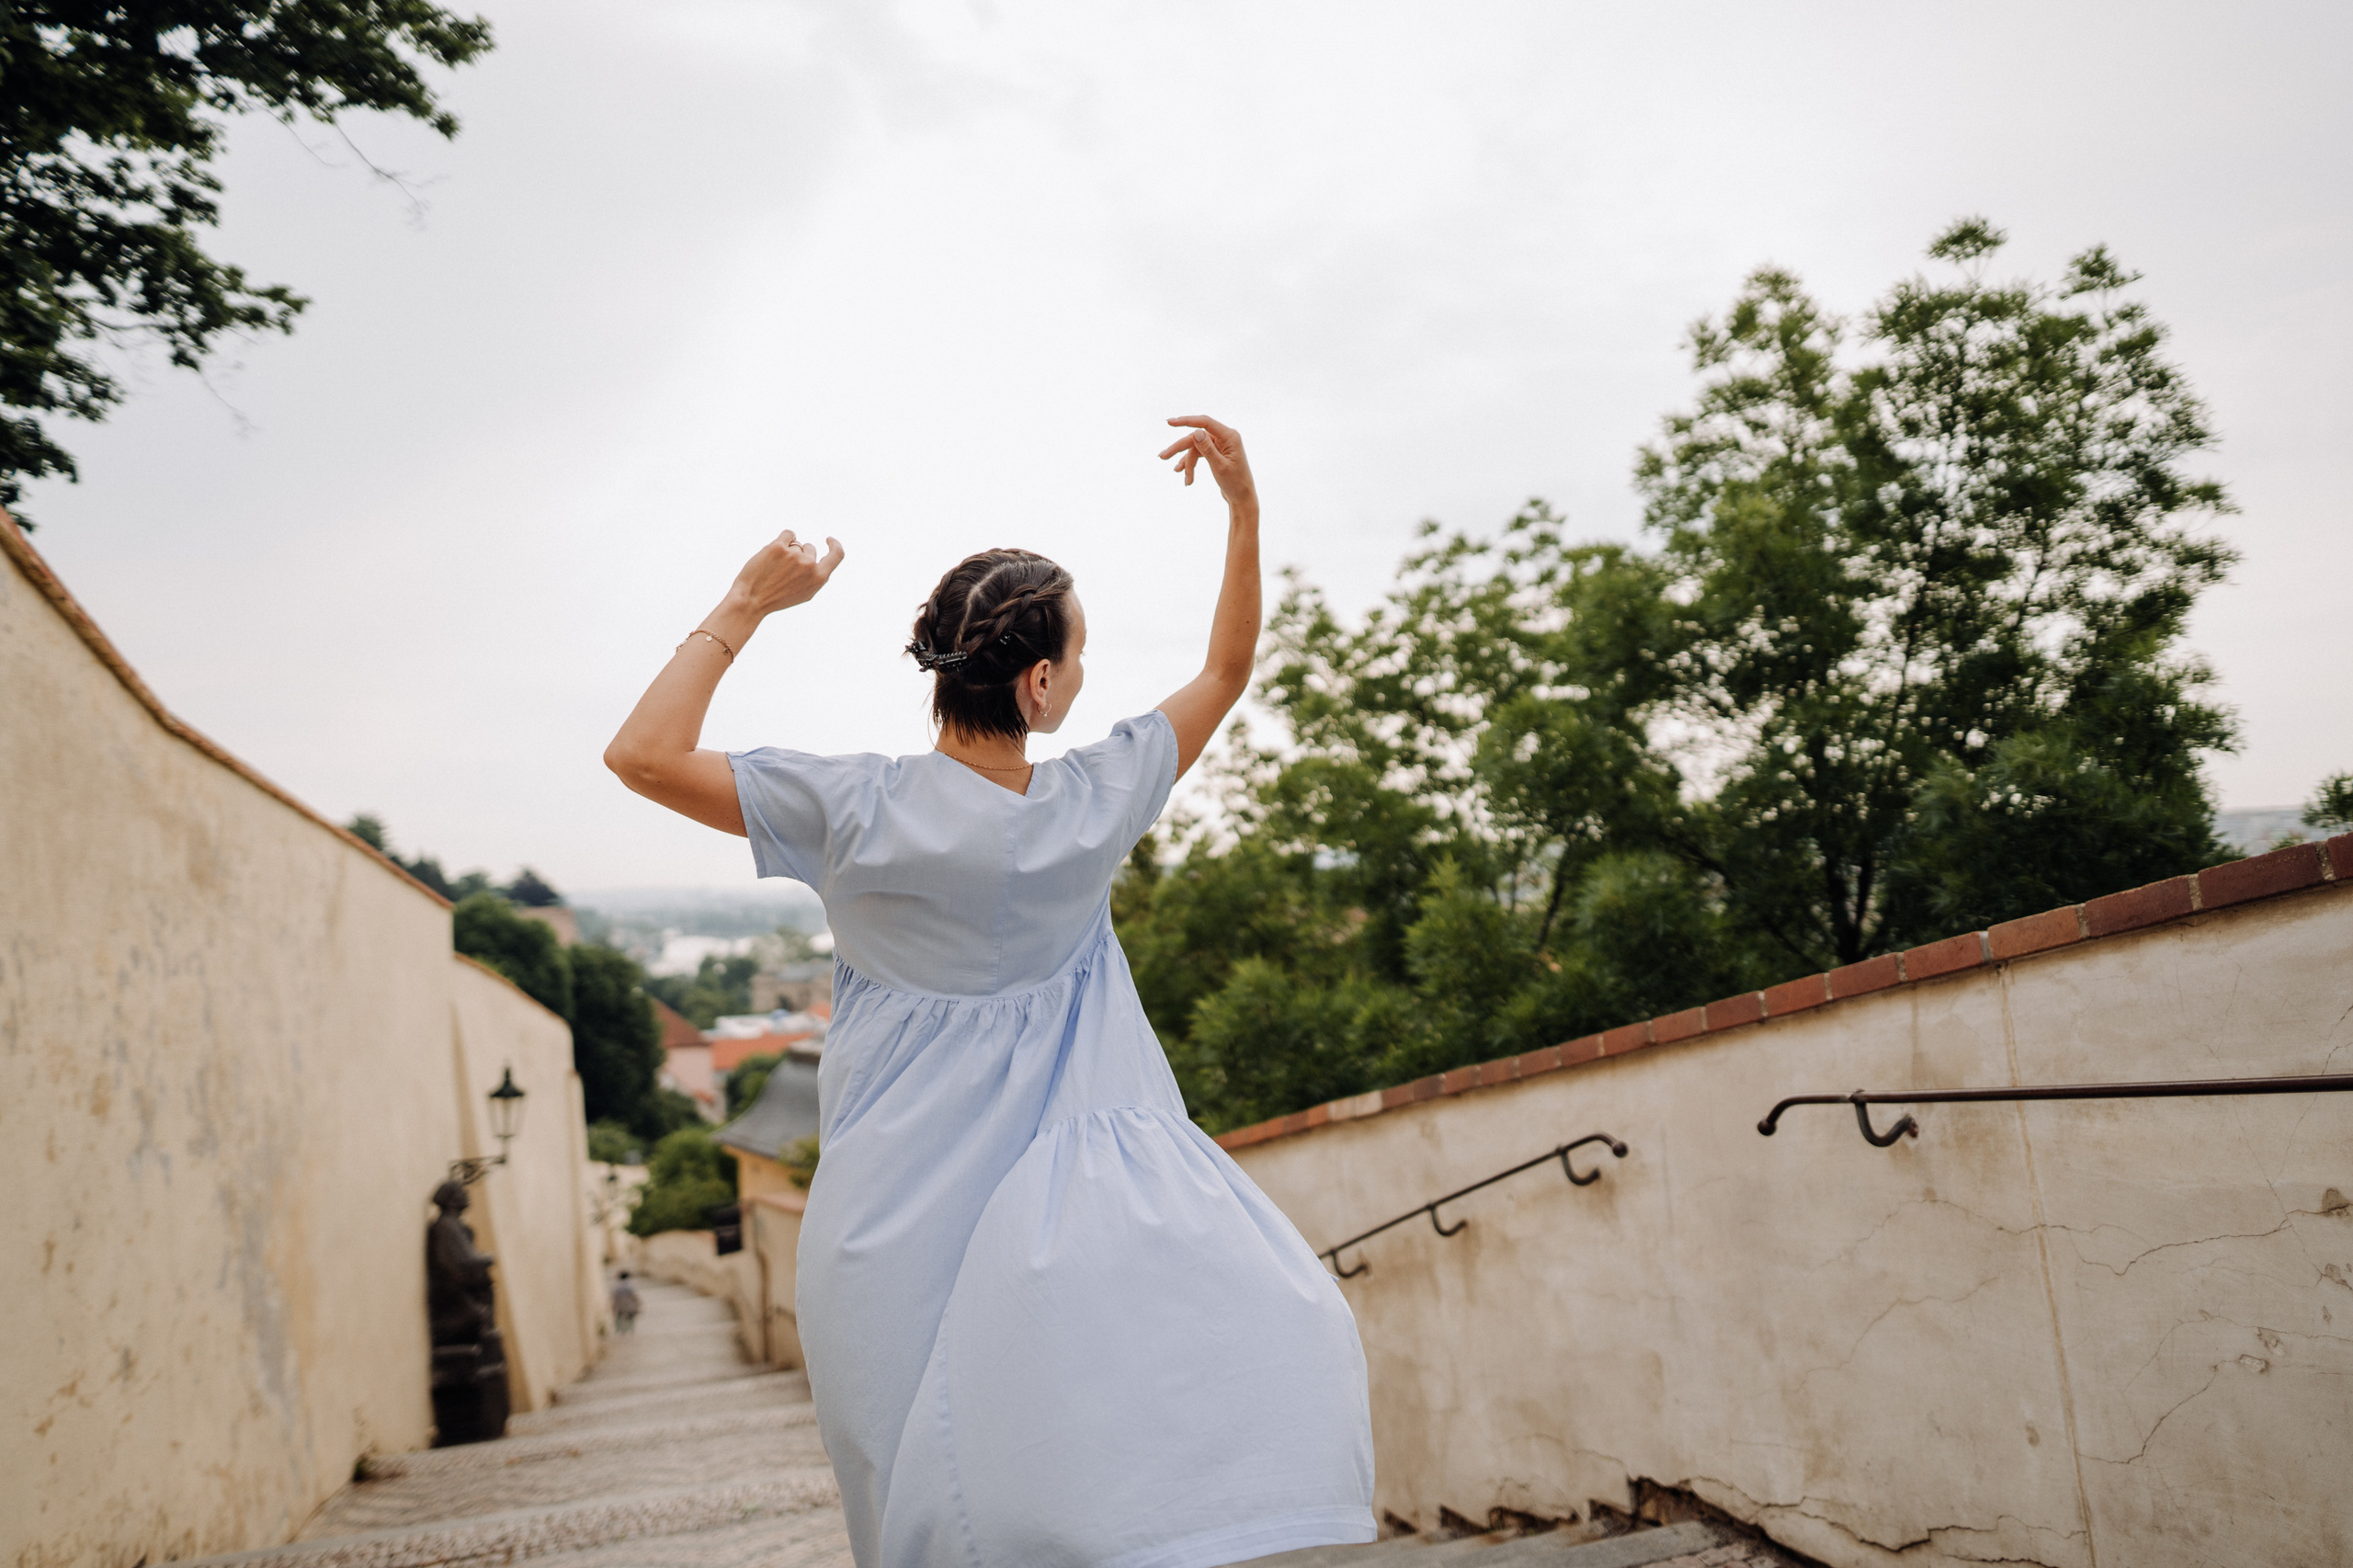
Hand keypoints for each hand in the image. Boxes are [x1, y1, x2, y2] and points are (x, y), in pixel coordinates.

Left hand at [730, 529, 844, 617]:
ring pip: (796, 544)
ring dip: (787, 550)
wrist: (752, 600)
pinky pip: (788, 534)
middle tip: (783, 568)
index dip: (835, 545)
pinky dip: (784, 539)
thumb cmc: (777, 598)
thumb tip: (818, 559)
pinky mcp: (778, 547)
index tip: (828, 539)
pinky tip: (774, 550)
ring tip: (774, 566)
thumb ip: (816, 576)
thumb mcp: (805, 593)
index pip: (838, 554)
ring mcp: (794, 555)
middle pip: (809, 548)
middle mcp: (809, 565)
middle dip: (799, 553)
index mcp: (819, 578)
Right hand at [1160, 416, 1255, 507]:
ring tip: (1180, 474)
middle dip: (1179, 448)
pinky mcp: (1215, 453)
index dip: (1186, 421)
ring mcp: (1220, 445)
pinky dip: (1191, 464)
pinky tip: (1184, 476)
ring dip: (1187, 462)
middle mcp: (1225, 437)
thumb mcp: (1220, 467)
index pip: (1204, 423)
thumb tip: (1196, 432)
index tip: (1170, 423)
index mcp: (1229, 436)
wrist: (1242, 499)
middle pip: (1195, 438)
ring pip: (1195, 448)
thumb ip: (1207, 449)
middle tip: (1162, 457)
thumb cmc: (1235, 483)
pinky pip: (1198, 454)